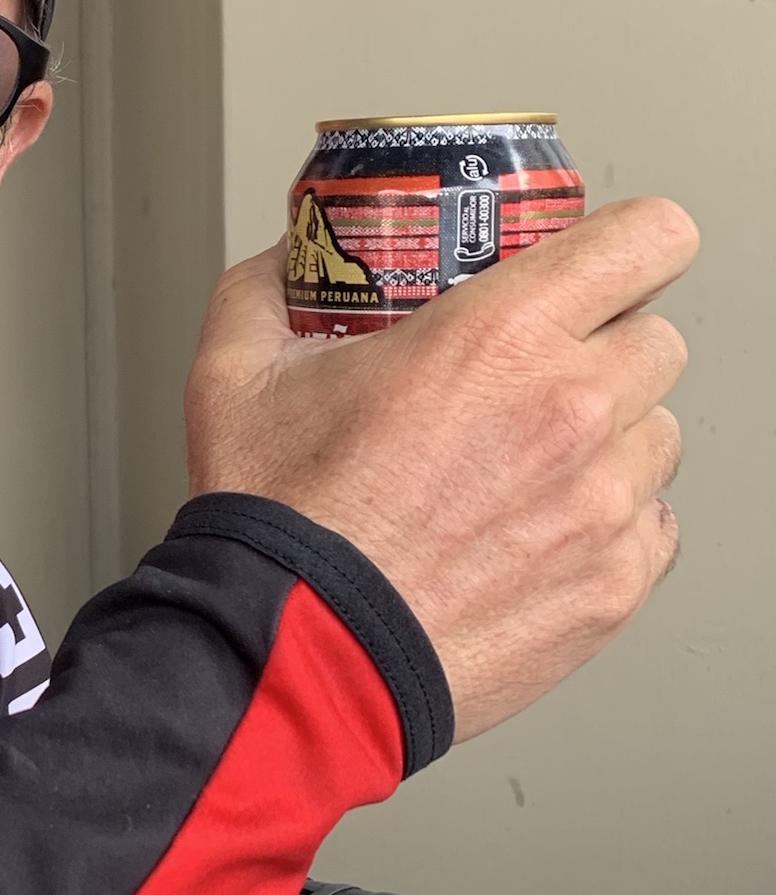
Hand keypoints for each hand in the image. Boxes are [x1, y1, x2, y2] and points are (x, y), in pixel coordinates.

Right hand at [185, 199, 695, 740]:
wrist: (298, 655)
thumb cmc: (276, 525)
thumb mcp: (236, 373)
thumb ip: (265, 292)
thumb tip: (284, 262)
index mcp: (497, 336)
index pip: (649, 239)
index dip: (632, 244)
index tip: (605, 263)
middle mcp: (571, 409)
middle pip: (658, 339)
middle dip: (603, 349)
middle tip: (535, 380)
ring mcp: (604, 502)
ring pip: (659, 436)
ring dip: (610, 442)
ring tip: (527, 471)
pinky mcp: (614, 584)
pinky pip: (653, 528)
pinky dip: (609, 528)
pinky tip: (535, 534)